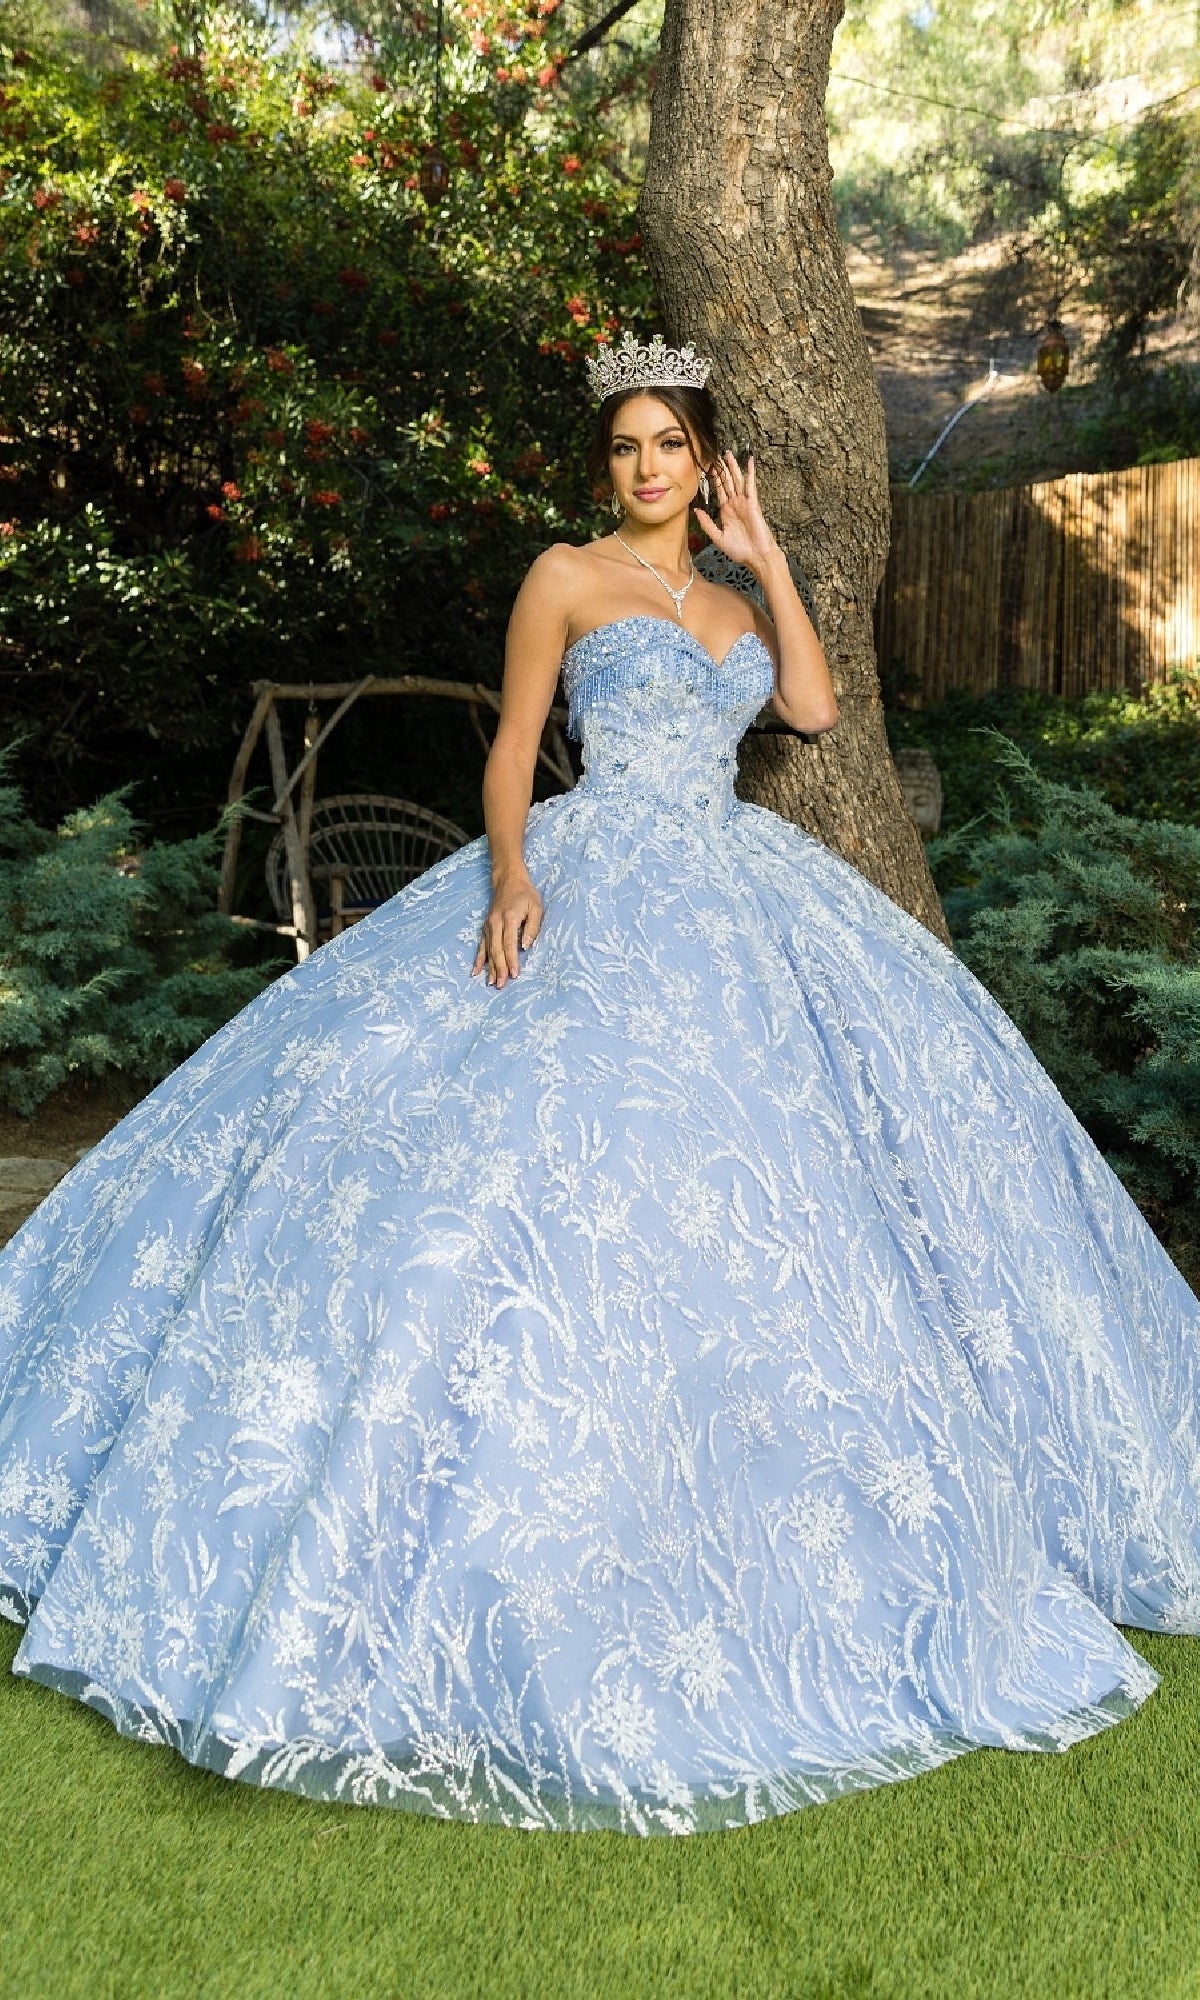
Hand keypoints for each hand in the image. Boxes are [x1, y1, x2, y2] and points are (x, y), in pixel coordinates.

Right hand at [472, 871, 543, 986]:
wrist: (508, 881)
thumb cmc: (525, 895)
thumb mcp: (536, 908)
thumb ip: (532, 927)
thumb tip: (525, 947)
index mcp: (508, 918)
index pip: (509, 943)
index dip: (511, 960)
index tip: (514, 974)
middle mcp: (495, 923)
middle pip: (496, 950)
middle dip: (499, 969)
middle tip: (501, 985)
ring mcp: (488, 926)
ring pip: (488, 950)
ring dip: (489, 968)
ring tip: (491, 983)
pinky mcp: (485, 928)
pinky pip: (481, 946)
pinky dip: (479, 959)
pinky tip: (476, 972)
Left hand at [694, 450, 779, 575]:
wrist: (756, 557)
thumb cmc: (740, 551)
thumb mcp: (718, 537)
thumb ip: (707, 524)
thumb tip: (696, 510)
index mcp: (726, 511)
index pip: (719, 490)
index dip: (714, 478)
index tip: (708, 466)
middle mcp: (735, 504)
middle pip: (727, 482)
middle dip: (722, 468)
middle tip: (716, 454)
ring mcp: (744, 503)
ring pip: (737, 480)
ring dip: (733, 467)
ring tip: (728, 454)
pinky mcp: (753, 504)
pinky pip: (750, 485)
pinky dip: (750, 473)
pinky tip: (749, 461)